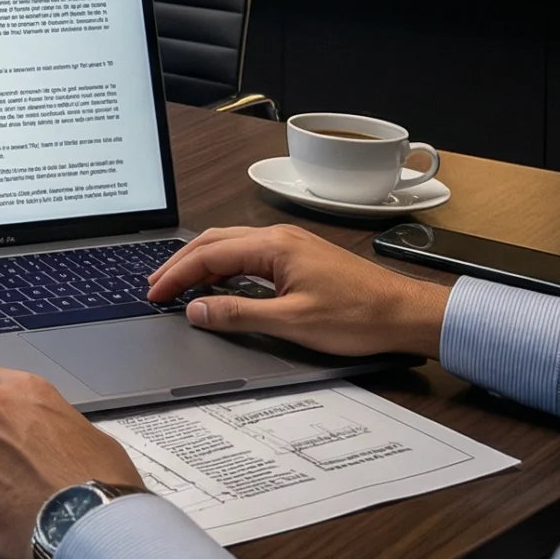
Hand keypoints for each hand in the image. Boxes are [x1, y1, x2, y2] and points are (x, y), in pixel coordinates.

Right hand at [148, 224, 451, 358]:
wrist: (404, 314)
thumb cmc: (357, 317)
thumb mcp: (291, 321)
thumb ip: (238, 314)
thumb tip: (196, 310)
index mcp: (273, 246)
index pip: (209, 255)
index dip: (177, 275)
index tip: (155, 293)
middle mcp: (279, 237)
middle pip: (214, 242)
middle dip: (181, 263)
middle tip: (155, 286)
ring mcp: (290, 245)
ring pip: (231, 245)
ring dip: (201, 262)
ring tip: (177, 282)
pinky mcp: (299, 257)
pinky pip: (248, 254)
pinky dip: (223, 265)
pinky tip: (217, 281)